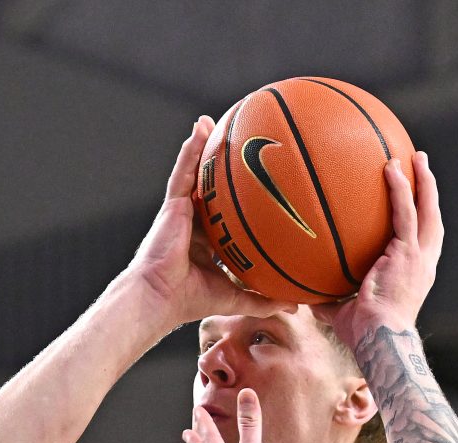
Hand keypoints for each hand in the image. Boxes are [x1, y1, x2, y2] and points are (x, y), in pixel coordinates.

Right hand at [124, 118, 267, 329]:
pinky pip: (182, 173)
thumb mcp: (236, 298)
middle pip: (208, 189)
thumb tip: (295, 306)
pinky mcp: (172, 206)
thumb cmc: (191, 300)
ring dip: (201, 147)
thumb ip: (263, 299)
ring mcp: (181, 212)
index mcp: (207, 242)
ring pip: (193, 174)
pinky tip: (199, 129)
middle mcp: (194, 223)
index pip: (224, 216)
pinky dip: (190, 150)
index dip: (237, 202)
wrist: (161, 297)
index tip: (255, 188)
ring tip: (211, 121)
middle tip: (235, 144)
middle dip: (218, 167)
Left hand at [315, 152, 442, 345]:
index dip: (421, 218)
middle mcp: (422, 263)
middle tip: (421, 165)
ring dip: (423, 182)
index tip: (415, 199)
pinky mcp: (409, 254)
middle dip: (429, 191)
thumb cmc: (364, 335)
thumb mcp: (343, 313)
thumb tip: (304, 296)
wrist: (379, 340)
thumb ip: (328, 300)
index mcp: (413, 275)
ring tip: (415, 157)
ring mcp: (418, 258)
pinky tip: (390, 168)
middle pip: (432, 219)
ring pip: (426, 210)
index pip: (421, 240)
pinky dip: (400, 189)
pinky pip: (405, 213)